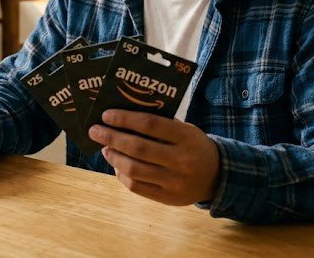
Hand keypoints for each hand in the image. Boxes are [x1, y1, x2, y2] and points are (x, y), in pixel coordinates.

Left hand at [88, 110, 219, 205]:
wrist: (218, 176)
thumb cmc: (193, 146)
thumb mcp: (185, 130)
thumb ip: (160, 124)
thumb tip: (122, 118)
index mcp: (186, 137)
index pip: (150, 124)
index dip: (125, 118)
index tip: (106, 115)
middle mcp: (181, 160)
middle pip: (138, 148)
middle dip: (111, 137)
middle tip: (95, 131)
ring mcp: (174, 181)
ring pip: (134, 169)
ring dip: (114, 157)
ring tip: (105, 148)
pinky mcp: (168, 198)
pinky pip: (137, 187)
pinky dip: (122, 175)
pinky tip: (116, 165)